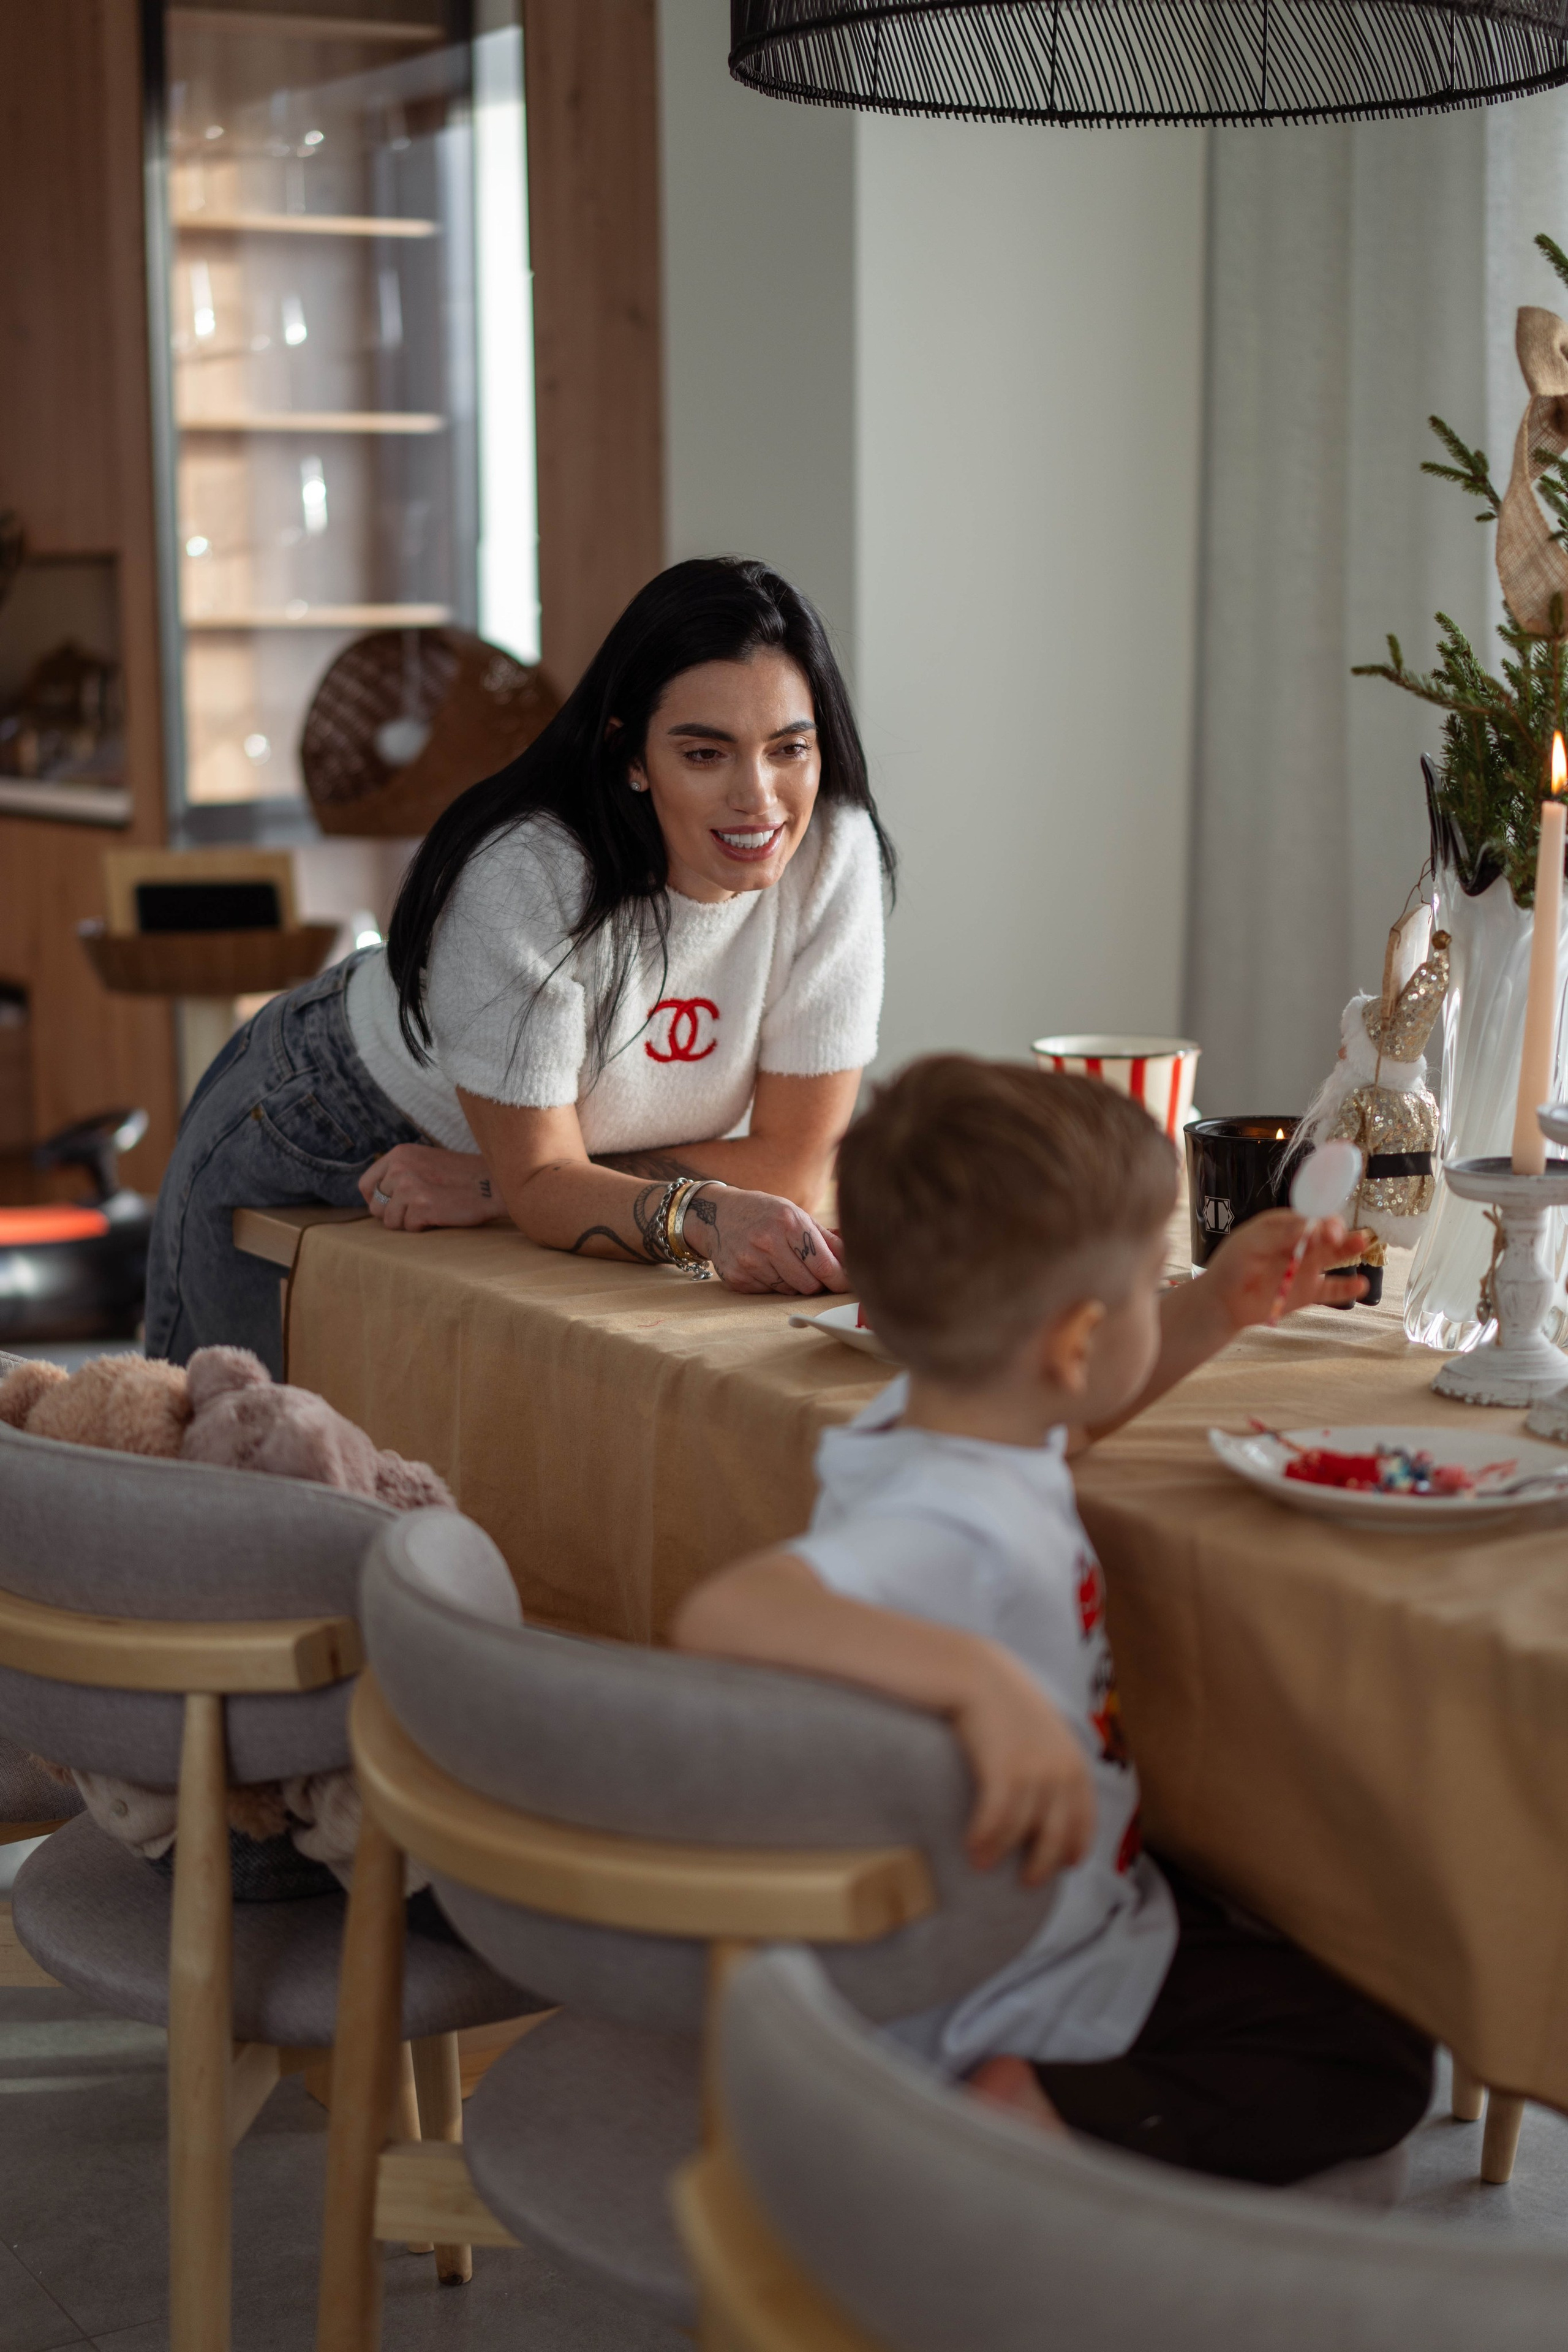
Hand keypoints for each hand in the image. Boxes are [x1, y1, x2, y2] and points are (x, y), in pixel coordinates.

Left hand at [359, 1144, 500, 1231]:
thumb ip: (399, 1172)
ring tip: (431, 1211)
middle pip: (375, 1206)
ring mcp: (409, 1186)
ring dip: (408, 1222)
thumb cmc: (462, 1176)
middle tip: (417, 1210)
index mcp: (399, 1154)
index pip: (365, 1185)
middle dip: (393, 1214)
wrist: (494, 1184)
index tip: (390, 1207)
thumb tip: (374, 1196)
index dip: (376, 1200)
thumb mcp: (424, 1161)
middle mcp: (399, 1168)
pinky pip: (409, 1228)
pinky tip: (440, 1215)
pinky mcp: (421, 1206)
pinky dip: (423, 1227)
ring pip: (389, 1221)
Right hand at [685, 1184, 847, 1294]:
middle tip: (812, 1271)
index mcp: (788, 1222)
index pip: (824, 1266)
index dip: (840, 1280)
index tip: (846, 1283)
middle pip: (809, 1285)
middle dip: (817, 1282)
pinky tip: (765, 1267)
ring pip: (790, 1292)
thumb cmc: (764, 1213)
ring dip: (794, 1284)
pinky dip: (773, 1285)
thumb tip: (855, 1261)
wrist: (715, 1215)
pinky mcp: (737, 1279)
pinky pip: (769, 1294)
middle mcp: (767, 1242)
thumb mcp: (796, 1214)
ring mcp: (749, 1262)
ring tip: (785, 1264)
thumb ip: (827, 1239)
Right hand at [952, 1644, 1094, 1883]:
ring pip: (1023, 1829)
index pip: (1086, 1816)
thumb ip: (1053, 1758)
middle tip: (1027, 1882)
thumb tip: (1049, 1795)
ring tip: (982, 1863)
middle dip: (1044, 1861)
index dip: (1079, 1844)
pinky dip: (984, 1836)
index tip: (1068, 1865)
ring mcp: (1033, 1769)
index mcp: (1074, 1760)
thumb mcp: (1042, 1728)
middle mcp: (1061, 1768)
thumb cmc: (1002, 1700)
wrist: (975, 1671)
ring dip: (1002, 1851)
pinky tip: (971, 1845)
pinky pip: (996, 1817)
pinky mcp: (1003, 1768)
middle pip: (1059, 1832)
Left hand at [1202, 1209, 1372, 1330]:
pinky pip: (1332, 1289)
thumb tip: (1308, 1225)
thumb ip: (1278, 1235)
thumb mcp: (1249, 1244)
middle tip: (1336, 1235)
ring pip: (1333, 1255)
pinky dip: (1347, 1287)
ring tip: (1362, 1242)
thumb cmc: (1232, 1266)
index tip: (1322, 1225)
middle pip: (1325, 1233)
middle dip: (1335, 1230)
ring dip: (1349, 1248)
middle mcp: (1300, 1243)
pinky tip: (1361, 1284)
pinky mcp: (1309, 1292)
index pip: (1308, 1216)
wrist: (1224, 1302)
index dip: (1318, 1218)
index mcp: (1284, 1225)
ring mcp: (1306, 1267)